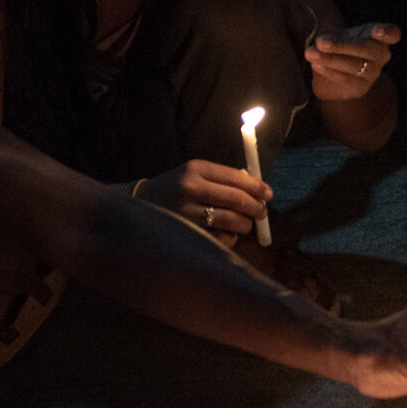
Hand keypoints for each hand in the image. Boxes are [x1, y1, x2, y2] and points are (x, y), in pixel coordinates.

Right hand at [139, 159, 272, 248]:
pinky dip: (230, 238)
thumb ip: (221, 179)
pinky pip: (222, 238)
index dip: (256, 186)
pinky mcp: (187, 234)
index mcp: (195, 168)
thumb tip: (258, 189)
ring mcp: (188, 213)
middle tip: (262, 213)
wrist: (138, 208)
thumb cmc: (174, 190)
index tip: (268, 194)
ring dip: (245, 225)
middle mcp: (190, 188)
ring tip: (244, 225)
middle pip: (237, 199)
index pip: (235, 177)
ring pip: (232, 221)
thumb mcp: (192, 175)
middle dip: (256, 208)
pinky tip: (224, 234)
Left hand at [308, 22, 399, 102]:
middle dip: (342, 46)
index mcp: (379, 37)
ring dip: (330, 59)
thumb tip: (320, 43)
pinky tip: (316, 65)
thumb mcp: (339, 35)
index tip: (378, 31)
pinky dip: (329, 71)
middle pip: (368, 49)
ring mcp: (372, 74)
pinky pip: (345, 79)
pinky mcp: (360, 88)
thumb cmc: (339, 47)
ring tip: (311, 53)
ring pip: (354, 66)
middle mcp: (380, 55)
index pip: (392, 34)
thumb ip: (331, 37)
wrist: (335, 73)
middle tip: (320, 42)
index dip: (387, 32)